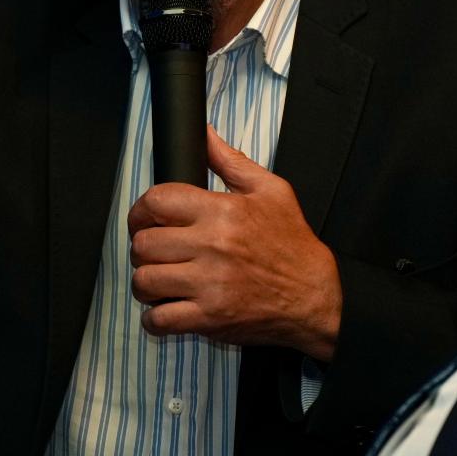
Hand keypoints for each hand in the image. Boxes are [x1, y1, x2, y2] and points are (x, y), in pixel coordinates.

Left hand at [126, 126, 341, 359]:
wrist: (315, 296)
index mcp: (223, 212)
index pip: (157, 201)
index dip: (140, 210)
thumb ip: (231, 161)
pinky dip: (154, 319)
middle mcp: (213, 246)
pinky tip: (166, 309)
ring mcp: (210, 284)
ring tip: (159, 280)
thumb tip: (206, 135)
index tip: (143, 220)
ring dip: (145, 282)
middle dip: (142, 247)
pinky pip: (159, 320)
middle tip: (153, 252)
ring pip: (145, 281)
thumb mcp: (271, 191)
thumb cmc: (293, 244)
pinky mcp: (210, 318)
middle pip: (145, 243)